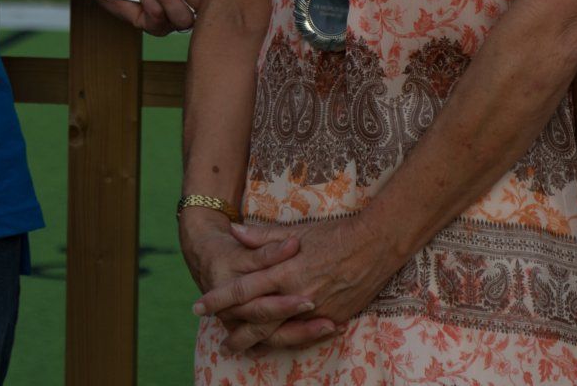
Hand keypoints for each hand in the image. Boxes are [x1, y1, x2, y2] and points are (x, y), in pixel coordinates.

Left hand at [194, 216, 395, 351]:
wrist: (377, 243)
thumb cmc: (336, 232)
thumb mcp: (298, 231)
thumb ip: (263, 237)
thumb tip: (235, 231)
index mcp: (285, 272)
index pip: (243, 289)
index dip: (219, 299)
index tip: (199, 306)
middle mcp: (297, 295)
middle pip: (257, 321)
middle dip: (235, 332)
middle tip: (220, 341)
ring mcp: (316, 310)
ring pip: (279, 334)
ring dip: (257, 342)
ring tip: (242, 347)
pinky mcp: (333, 318)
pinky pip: (305, 335)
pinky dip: (288, 340)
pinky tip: (276, 343)